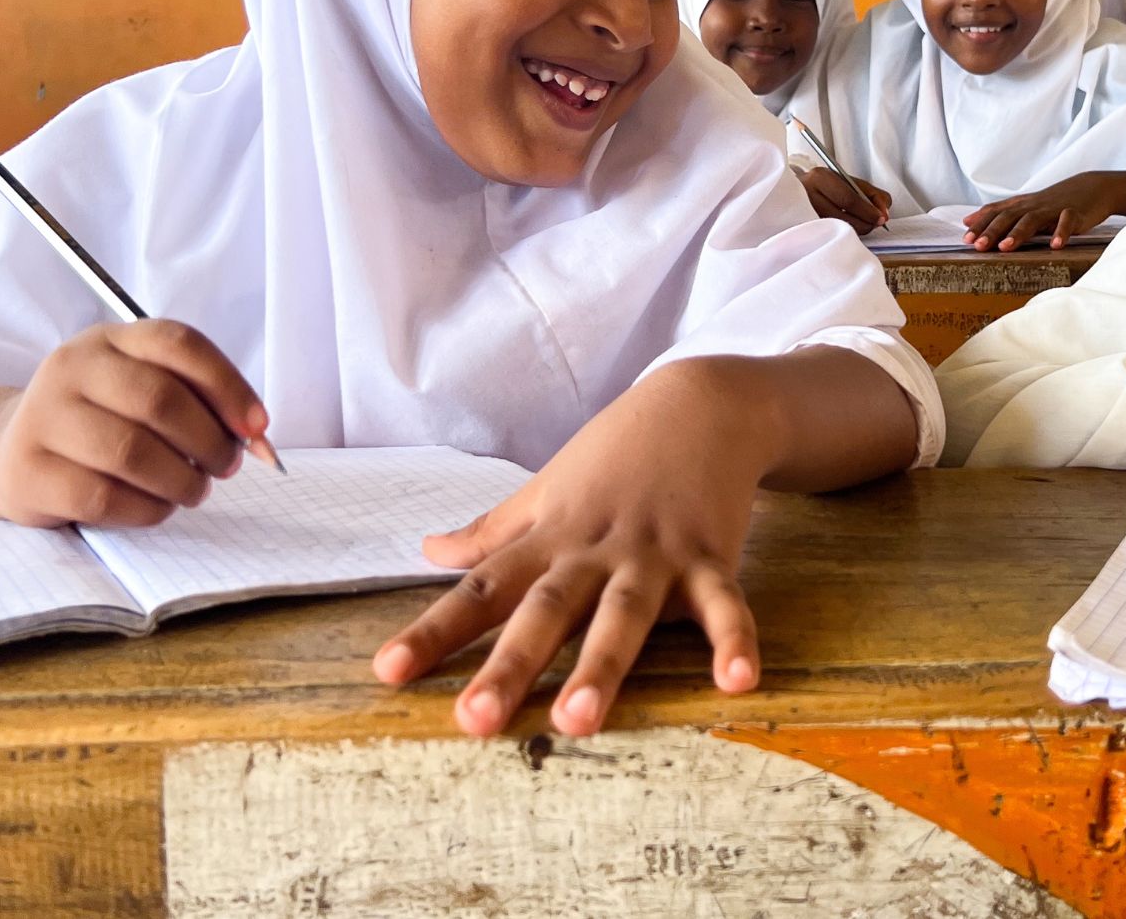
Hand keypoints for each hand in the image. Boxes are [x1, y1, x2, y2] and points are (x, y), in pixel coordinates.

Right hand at [0, 320, 261, 527]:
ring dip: (181, 480)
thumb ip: (200, 402)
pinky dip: (146, 509)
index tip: (258, 427)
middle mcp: (71, 368)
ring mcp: (42, 417)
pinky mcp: (28, 471)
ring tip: (194, 489)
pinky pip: (103, 497)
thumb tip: (257, 436)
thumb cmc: (100, 421)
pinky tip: (157, 506)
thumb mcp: (143, 391)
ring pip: (132, 452)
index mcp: (110, 340)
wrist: (10, 451)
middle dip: (210, 440)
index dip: (229, 386)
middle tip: (226, 466)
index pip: (179, 344)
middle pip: (159, 399)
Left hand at [372, 361, 773, 737]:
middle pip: (545, 612)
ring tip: (577, 721)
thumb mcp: (547, 487)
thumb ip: (492, 530)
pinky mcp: (711, 556)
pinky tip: (737, 683)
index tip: (388, 671)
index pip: (481, 590)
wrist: (702, 404)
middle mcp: (594, 552)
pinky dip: (733, 641)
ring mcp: (654, 555)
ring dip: (600, 667)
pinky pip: (723, 605)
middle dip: (510, 666)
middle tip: (474, 721)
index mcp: (548, 540)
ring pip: (623, 616)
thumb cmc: (616, 453)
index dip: (434, 631)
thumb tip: (429, 551)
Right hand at [799, 165, 891, 233]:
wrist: (797, 191)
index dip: (868, 211)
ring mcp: (804, 214)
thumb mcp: (848, 182)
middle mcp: (808, 195)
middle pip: (842, 217)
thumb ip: (871, 194)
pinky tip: (847, 229)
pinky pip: (829, 235)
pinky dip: (843, 234)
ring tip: (863, 224)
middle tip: (875, 224)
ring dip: (856, 230)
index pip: (849, 199)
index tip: (881, 217)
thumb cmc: (827, 186)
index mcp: (821, 178)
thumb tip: (884, 213)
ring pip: (836, 230)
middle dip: (865, 223)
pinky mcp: (803, 228)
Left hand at [963, 172, 1118, 250]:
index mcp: (1021, 205)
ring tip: (1006, 247)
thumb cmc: (1055, 202)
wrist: (1093, 188)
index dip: (981, 225)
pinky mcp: (1075, 213)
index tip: (966, 239)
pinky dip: (1061, 232)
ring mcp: (1054, 209)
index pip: (996, 212)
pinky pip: (1067, 222)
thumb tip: (968, 221)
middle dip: (993, 231)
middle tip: (978, 246)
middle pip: (1010, 216)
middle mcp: (1034, 205)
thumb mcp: (1025, 207)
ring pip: (1033, 219)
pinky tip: (1055, 245)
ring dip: (1018, 233)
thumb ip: (998, 214)